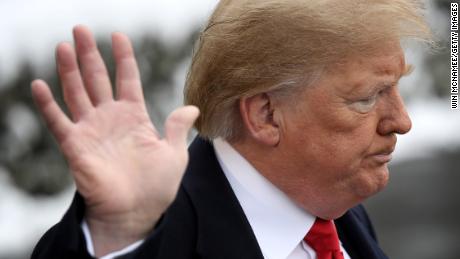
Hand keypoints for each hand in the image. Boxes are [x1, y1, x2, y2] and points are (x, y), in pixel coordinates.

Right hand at [31, 25, 198, 255]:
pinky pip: (58, 122)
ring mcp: (92, 130)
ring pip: (77, 93)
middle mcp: (111, 119)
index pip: (127, 79)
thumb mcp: (175, 153)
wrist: (136, 213)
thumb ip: (177, 127)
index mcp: (135, 117)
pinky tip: (39, 84)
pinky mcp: (76, 146)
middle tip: (80, 29)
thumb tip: (192, 107)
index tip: (118, 36)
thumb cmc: (156, 186)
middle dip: (89, 54)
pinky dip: (48, 105)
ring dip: (69, 70)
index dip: (123, 57)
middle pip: (97, 79)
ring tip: (64, 45)